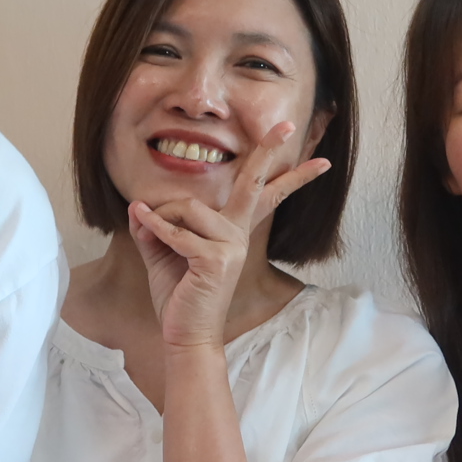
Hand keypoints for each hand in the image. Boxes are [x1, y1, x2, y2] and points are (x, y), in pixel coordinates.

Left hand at [127, 122, 330, 349]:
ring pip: (189, 208)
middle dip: (268, 152)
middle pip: (254, 184)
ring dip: (161, 218)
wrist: (184, 335)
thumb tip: (140, 205)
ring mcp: (231, 246)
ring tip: (148, 234)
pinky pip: (177, 233)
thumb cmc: (179, 295)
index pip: (264, 197)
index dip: (291, 176)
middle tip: (285, 126)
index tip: (322, 161)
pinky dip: (154, 229)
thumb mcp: (163, 254)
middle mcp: (238, 234)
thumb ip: (156, 227)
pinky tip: (140, 225)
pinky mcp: (216, 260)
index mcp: (233, 231)